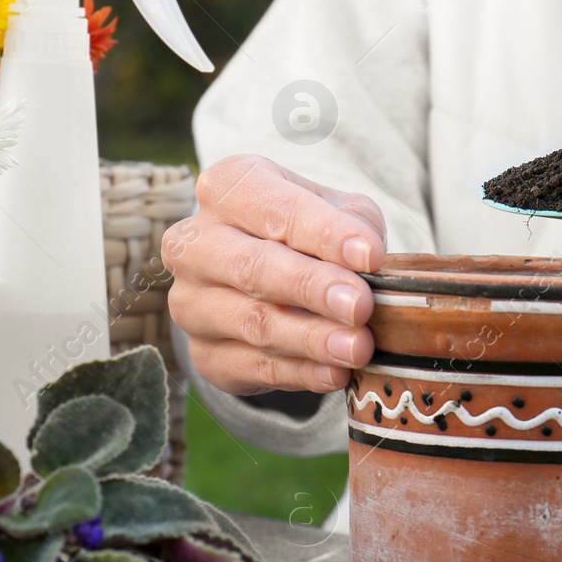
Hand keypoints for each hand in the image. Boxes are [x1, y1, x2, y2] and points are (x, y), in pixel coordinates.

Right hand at [162, 155, 385, 394]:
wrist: (280, 282)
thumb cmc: (312, 235)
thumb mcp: (340, 213)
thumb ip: (355, 228)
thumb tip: (367, 259)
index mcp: (226, 189)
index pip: (274, 209)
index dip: (324, 233)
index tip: (370, 256)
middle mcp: (194, 243)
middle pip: (251, 267)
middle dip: (311, 288)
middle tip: (360, 306)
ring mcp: (191, 302)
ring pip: (252, 322)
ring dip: (311, 338)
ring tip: (357, 346)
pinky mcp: (204, 354)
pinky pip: (252, 366)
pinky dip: (300, 372)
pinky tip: (336, 372)